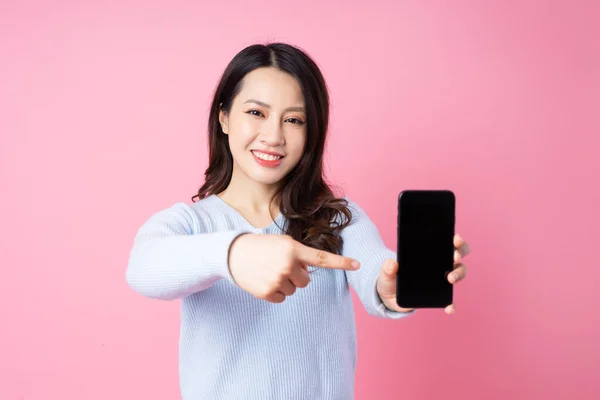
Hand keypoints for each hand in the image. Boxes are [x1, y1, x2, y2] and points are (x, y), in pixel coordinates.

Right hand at [228, 234, 359, 302]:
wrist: (233, 253)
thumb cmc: (261, 246)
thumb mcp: (282, 243)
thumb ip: (298, 255)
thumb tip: (307, 273)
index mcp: (293, 249)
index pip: (322, 258)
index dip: (341, 262)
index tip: (357, 264)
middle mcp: (288, 264)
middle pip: (305, 281)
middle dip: (296, 276)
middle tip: (280, 266)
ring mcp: (278, 279)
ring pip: (294, 290)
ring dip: (285, 283)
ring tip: (269, 271)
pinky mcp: (268, 292)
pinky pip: (282, 298)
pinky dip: (275, 292)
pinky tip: (264, 280)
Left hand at [376, 234, 470, 313]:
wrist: (389, 296)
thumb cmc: (391, 277)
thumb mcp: (387, 271)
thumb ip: (388, 268)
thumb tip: (392, 263)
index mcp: (430, 254)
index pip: (447, 242)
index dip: (454, 239)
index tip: (455, 238)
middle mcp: (440, 264)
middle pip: (458, 254)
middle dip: (459, 253)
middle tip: (454, 256)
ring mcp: (442, 280)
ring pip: (458, 273)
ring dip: (458, 274)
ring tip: (450, 278)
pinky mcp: (439, 296)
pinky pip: (450, 300)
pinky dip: (451, 304)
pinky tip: (449, 308)